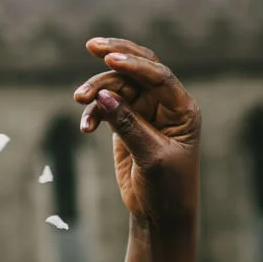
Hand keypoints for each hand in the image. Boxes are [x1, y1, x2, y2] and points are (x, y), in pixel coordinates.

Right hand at [73, 38, 200, 224]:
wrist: (160, 215)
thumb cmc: (167, 189)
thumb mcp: (151, 158)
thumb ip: (128, 125)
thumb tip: (103, 96)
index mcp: (182, 109)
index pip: (160, 77)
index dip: (136, 65)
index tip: (110, 59)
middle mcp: (165, 104)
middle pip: (140, 69)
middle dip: (116, 56)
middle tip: (92, 46)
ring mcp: (145, 111)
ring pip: (118, 86)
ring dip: (97, 90)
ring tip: (79, 100)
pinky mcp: (126, 122)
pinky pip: (106, 106)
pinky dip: (94, 113)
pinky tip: (85, 128)